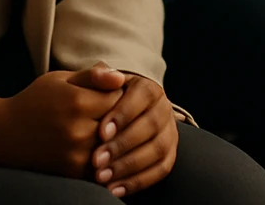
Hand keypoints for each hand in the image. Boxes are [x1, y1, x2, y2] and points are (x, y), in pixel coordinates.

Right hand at [0, 65, 122, 176]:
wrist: (4, 134)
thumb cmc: (35, 101)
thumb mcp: (60, 80)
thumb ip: (92, 76)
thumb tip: (121, 79)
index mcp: (77, 101)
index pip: (119, 96)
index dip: (115, 93)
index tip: (107, 93)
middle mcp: (78, 129)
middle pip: (119, 122)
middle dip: (117, 116)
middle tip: (104, 111)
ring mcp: (76, 154)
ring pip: (113, 145)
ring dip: (112, 138)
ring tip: (98, 128)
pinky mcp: (72, 172)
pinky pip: (102, 165)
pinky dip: (102, 156)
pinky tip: (91, 146)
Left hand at [88, 74, 177, 198]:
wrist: (111, 113)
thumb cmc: (98, 98)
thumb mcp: (95, 84)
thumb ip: (98, 76)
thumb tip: (111, 75)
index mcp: (149, 88)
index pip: (141, 97)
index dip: (123, 115)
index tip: (101, 132)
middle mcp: (164, 109)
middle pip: (150, 127)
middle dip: (123, 145)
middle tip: (97, 160)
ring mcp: (170, 133)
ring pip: (157, 151)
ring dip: (129, 167)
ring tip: (102, 178)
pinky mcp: (169, 155)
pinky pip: (160, 171)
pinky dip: (138, 182)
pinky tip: (114, 190)